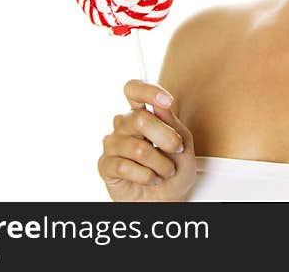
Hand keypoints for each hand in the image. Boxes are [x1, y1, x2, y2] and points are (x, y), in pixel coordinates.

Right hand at [97, 79, 196, 201]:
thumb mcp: (183, 143)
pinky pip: (126, 167)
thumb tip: (161, 103)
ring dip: (161, 164)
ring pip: (138, 148)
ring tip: (166, 171)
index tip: (168, 101)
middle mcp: (123, 124)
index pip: (133, 89)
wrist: (168, 198)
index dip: (148, 91)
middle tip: (177, 150)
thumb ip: (172, 122)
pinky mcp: (105, 165)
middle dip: (166, 137)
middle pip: (140, 119)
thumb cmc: (175, 167)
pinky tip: (151, 180)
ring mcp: (112, 144)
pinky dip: (147, 177)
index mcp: (141, 112)